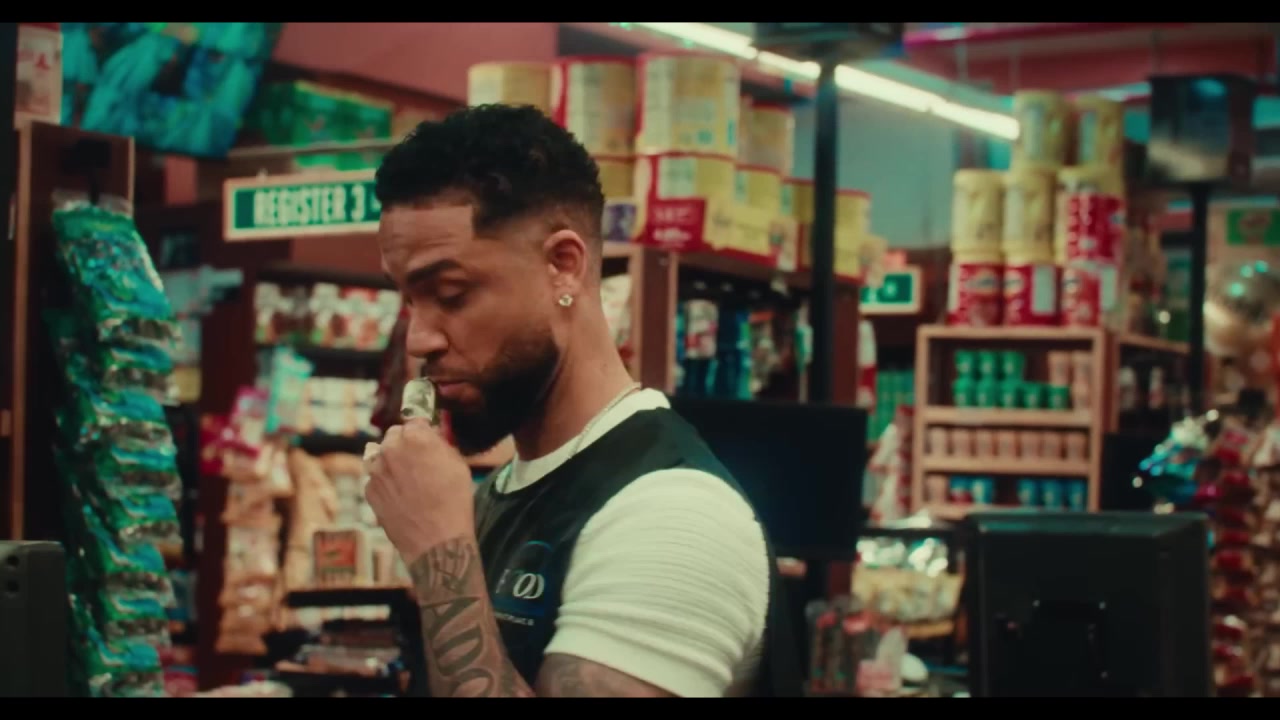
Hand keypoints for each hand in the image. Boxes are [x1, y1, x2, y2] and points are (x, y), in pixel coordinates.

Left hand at [364, 419, 474, 563]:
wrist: (436, 540)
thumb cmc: (454, 501)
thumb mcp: (457, 464)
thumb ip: (439, 444)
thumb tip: (429, 436)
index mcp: (415, 437)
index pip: (414, 421)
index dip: (422, 431)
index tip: (427, 440)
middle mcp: (390, 449)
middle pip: (394, 436)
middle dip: (404, 444)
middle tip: (418, 461)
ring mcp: (376, 471)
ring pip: (381, 456)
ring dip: (391, 462)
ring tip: (407, 480)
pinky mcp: (369, 491)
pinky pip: (375, 478)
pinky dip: (385, 482)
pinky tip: (400, 496)